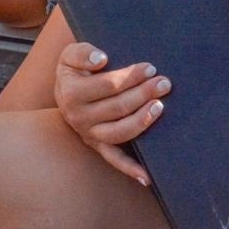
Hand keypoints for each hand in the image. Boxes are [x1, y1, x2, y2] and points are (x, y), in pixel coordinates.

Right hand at [52, 41, 170, 185]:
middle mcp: (78, 117)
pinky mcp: (98, 146)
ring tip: (160, 106)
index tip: (150, 68)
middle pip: (118, 107)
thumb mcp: (71, 54)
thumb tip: (101, 59)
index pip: (108, 85)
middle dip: (143, 94)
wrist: (65, 90)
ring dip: (143, 120)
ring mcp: (89, 135)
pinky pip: (115, 159)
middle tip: (164, 83)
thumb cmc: (75, 70)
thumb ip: (82, 52)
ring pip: (120, 132)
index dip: (131, 76)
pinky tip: (147, 176)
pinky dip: (130, 169)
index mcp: (71, 93)